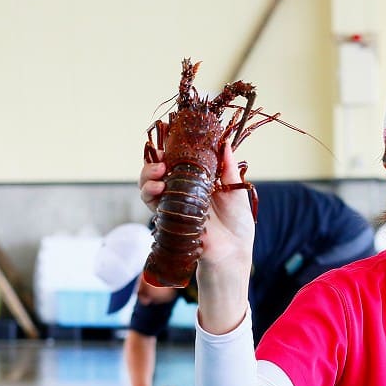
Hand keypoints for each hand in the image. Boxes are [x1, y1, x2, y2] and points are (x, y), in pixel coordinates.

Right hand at [137, 143, 254, 267]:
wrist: (233, 250)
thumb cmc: (237, 222)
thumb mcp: (235, 190)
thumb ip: (228, 168)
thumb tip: (224, 142)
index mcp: (198, 179)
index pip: (179, 159)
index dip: (170, 147)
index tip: (169, 135)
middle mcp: (183, 189)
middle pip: (159, 169)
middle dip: (155, 159)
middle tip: (162, 156)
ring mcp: (174, 203)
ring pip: (150, 184)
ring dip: (148, 175)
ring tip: (158, 172)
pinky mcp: (168, 218)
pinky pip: (152, 203)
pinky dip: (150, 192)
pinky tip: (158, 187)